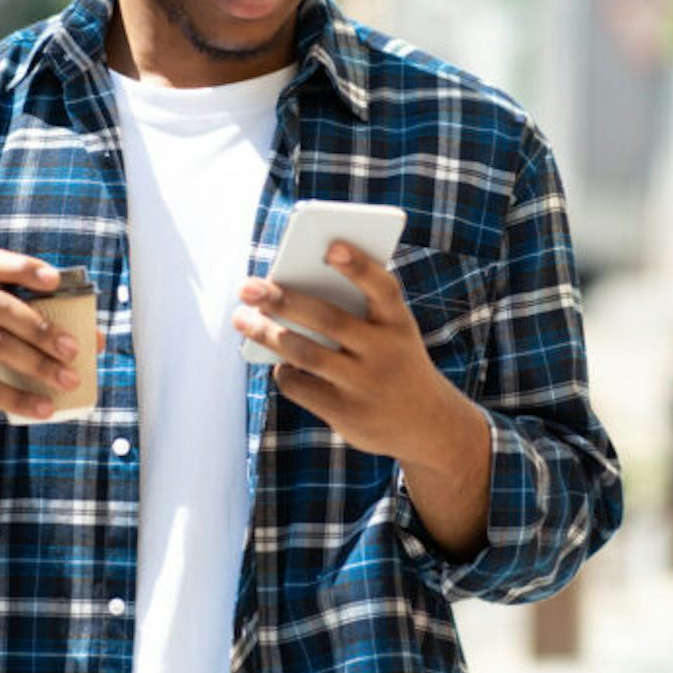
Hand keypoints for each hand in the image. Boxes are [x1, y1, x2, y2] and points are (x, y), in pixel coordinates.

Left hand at [232, 241, 485, 473]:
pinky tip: (277, 362)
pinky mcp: (345, 413)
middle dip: (283, 300)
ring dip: (267, 333)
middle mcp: (384, 353)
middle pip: (327, 319)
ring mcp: (364, 385)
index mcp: (399, 323)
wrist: (430, 426)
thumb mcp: (391, 335)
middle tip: (247, 287)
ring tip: (242, 318)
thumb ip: (355, 315)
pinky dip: (282, 370)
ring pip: (304, 352)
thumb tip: (286, 299)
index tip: (331, 246)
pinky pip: (300, 385)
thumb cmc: (395, 363)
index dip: (358, 265)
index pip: (382, 287)